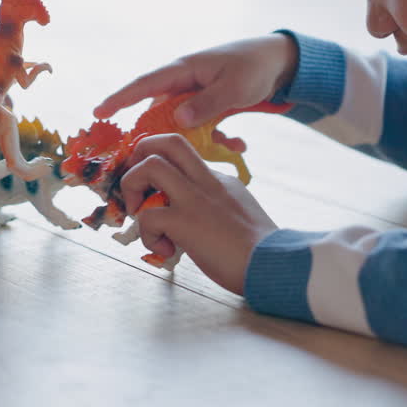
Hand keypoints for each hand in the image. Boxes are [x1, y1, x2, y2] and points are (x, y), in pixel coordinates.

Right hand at [93, 33, 297, 127]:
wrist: (277, 62)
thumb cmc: (253, 67)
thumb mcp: (233, 87)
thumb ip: (207, 104)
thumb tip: (178, 120)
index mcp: (183, 71)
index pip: (144, 84)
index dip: (120, 99)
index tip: (99, 112)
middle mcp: (183, 83)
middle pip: (158, 112)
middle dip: (158, 136)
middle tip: (152, 159)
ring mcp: (193, 96)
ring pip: (181, 125)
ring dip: (199, 141)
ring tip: (227, 145)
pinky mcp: (206, 107)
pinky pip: (201, 128)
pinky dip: (217, 139)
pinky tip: (240, 145)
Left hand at [118, 134, 277, 293]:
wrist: (274, 265)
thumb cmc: (259, 249)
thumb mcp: (238, 210)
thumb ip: (214, 201)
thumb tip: (189, 211)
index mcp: (218, 178)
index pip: (182, 151)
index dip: (157, 159)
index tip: (150, 183)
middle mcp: (205, 181)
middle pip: (166, 141)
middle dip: (139, 156)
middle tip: (137, 186)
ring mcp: (195, 199)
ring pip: (150, 166)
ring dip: (132, 188)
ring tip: (140, 215)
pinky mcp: (186, 222)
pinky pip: (148, 217)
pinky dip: (146, 235)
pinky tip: (165, 249)